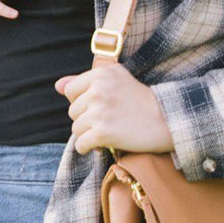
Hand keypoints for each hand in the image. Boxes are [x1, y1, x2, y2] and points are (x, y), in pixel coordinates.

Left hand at [55, 64, 174, 155]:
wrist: (166, 120)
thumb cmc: (141, 101)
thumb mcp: (116, 80)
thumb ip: (84, 81)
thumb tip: (57, 86)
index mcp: (100, 74)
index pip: (71, 91)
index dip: (83, 102)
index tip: (101, 106)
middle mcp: (98, 90)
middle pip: (73, 112)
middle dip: (86, 120)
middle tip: (109, 121)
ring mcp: (100, 112)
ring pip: (76, 129)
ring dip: (88, 135)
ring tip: (108, 132)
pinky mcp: (102, 133)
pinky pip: (81, 145)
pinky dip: (88, 148)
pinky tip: (101, 145)